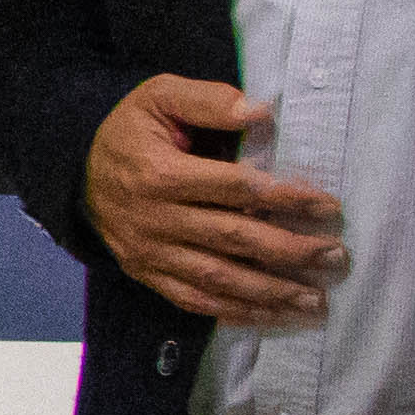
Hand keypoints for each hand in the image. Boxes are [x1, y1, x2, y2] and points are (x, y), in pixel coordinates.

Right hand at [87, 71, 343, 326]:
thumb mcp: (159, 97)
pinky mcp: (147, 275)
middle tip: (335, 257)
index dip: (286, 199)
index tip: (329, 207)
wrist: (78, 173)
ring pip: (218, 279)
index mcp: (158, 174)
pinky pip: (195, 300)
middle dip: (290, 251)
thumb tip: (261, 112)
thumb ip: (208, 101)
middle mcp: (153, 219)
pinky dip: (236, 313)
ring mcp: (149, 253)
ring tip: (316, 300)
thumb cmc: (131, 131)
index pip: (234, 189)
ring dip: (271, 292)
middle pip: (233, 240)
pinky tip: (274, 317)